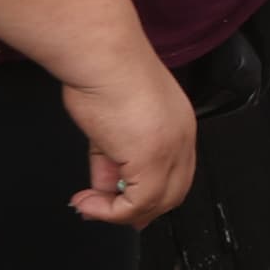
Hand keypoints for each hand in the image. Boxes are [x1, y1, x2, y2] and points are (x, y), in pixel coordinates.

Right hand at [63, 53, 197, 227]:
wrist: (102, 56)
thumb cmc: (104, 72)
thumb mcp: (109, 127)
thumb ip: (110, 161)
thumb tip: (104, 189)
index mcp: (179, 125)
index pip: (175, 173)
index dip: (150, 195)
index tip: (119, 202)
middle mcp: (182, 139)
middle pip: (172, 193)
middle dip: (137, 211)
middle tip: (104, 212)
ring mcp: (170, 150)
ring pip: (156, 203)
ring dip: (117, 213)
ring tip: (87, 205)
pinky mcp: (151, 160)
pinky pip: (135, 204)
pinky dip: (109, 212)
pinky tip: (87, 202)